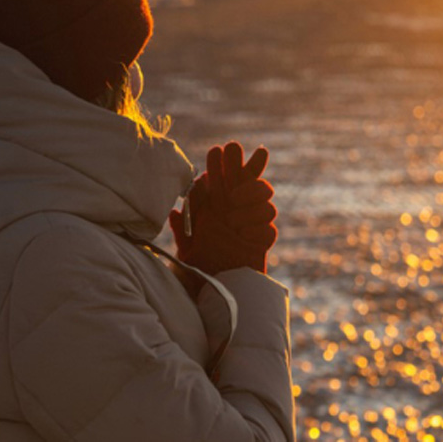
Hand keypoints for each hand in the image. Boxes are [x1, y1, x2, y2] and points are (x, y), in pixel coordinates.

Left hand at [169, 142, 277, 278]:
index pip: (228, 179)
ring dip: (250, 204)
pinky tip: (242, 233)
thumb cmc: (201, 270)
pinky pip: (268, 230)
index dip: (228, 163)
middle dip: (249, 165)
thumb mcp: (186, 249)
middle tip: (239, 151)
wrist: (220, 295)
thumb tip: (174, 212)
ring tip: (231, 217)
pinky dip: (255, 229)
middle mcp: (239, 213)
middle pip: (253, 182)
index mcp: (220, 209)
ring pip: (266, 203)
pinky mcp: (263, 244)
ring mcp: (254, 227)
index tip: (224, 148)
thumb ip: (182, 231)